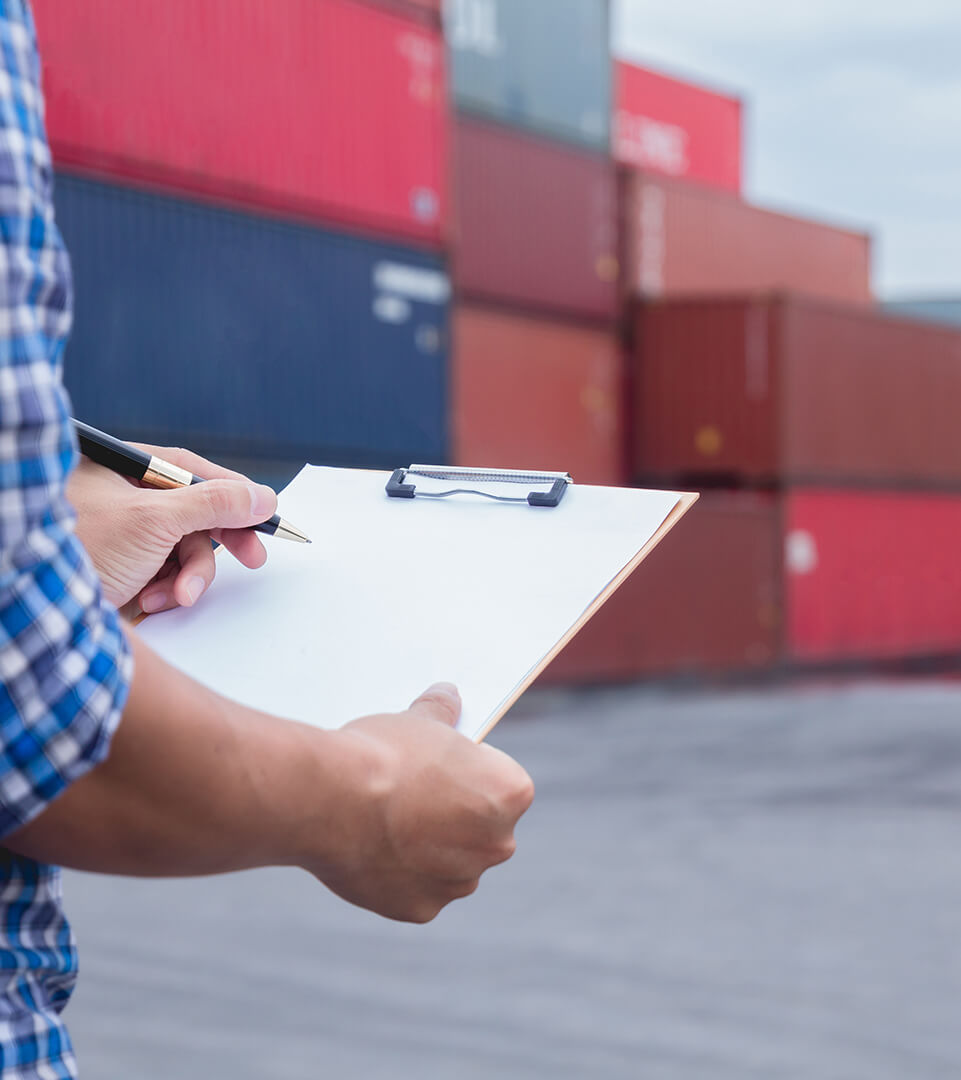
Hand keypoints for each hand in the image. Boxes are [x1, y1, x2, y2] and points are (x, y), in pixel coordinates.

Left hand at [67, 445, 277, 616]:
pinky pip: (167, 571)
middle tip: (252, 558)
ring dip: (188, 576)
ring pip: (185, 548)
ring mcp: (125, 533)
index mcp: (124, 468)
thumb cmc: (78, 548)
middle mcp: (124, 495)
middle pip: (194, 512)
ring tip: (175, 594)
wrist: (40, 609)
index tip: (265, 513)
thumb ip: (213, 503)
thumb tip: (260, 496)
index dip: (233, 492)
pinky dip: (168, 588)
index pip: (192, 470)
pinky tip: (152, 599)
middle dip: (215, 544)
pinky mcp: (126, 565)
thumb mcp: (154, 520)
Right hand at [304, 683, 534, 922]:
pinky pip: (418, 891)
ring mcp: (459, 882)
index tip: (440, 767)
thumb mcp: (418, 719)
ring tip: (387, 824)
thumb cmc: (383, 754)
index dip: (469, 772)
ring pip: (450, 864)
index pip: (502, 783)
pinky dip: (400, 878)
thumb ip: (441, 712)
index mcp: (510, 793)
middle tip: (413, 795)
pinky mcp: (421, 909)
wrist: (332, 799)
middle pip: (482, 828)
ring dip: (429, 851)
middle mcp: (497, 844)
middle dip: (454, 816)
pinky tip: (373, 852)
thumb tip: (448, 696)